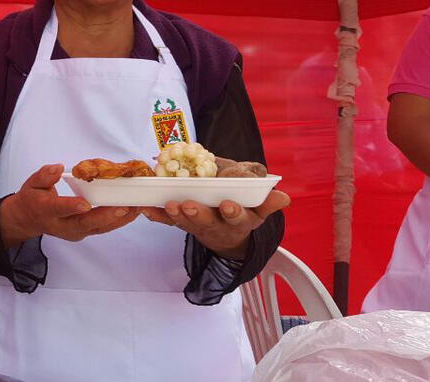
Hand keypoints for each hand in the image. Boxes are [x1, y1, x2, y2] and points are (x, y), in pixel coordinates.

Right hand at [0, 164, 139, 247]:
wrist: (29, 220)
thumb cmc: (32, 198)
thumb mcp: (31, 184)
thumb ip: (44, 176)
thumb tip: (58, 168)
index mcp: (46, 211)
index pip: (59, 209)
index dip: (71, 206)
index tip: (85, 204)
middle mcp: (62, 225)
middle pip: (84, 223)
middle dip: (105, 216)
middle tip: (123, 207)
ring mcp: (74, 231)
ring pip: (98, 227)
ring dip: (119, 219)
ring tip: (137, 208)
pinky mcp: (84, 232)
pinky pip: (103, 227)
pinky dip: (119, 220)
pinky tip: (133, 211)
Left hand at [140, 190, 289, 258]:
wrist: (226, 229)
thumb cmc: (242, 203)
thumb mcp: (258, 203)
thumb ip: (267, 199)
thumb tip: (283, 199)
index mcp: (242, 219)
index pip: (239, 217)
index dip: (234, 212)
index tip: (228, 205)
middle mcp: (219, 225)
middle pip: (208, 221)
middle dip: (198, 213)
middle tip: (189, 205)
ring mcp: (199, 225)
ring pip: (186, 222)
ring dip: (176, 214)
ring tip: (168, 204)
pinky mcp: (182, 223)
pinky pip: (167, 221)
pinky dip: (156, 215)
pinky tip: (146, 208)